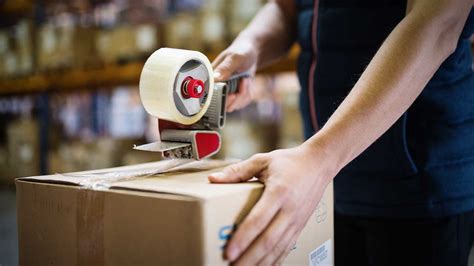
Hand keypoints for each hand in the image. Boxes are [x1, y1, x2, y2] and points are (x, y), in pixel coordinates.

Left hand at [208, 144, 333, 264]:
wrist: (319, 164)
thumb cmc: (289, 161)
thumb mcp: (262, 160)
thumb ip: (237, 171)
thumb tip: (213, 179)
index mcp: (278, 192)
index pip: (258, 220)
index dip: (243, 238)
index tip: (229, 252)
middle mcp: (289, 210)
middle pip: (268, 240)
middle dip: (249, 258)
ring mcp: (297, 221)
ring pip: (278, 248)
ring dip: (261, 262)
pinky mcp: (300, 226)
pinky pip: (287, 248)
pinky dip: (275, 261)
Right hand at [212, 38, 257, 111]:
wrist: (252, 53)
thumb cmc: (242, 51)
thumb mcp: (235, 57)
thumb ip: (225, 68)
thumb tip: (215, 78)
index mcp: (211, 78)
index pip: (210, 98)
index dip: (222, 100)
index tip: (233, 94)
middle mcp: (216, 87)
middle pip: (223, 106)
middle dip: (237, 97)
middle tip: (243, 81)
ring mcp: (225, 93)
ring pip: (234, 106)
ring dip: (244, 94)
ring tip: (245, 79)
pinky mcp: (234, 96)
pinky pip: (241, 103)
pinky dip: (248, 94)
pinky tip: (247, 82)